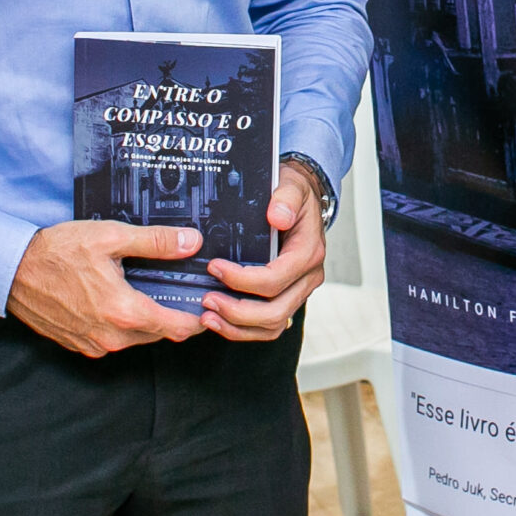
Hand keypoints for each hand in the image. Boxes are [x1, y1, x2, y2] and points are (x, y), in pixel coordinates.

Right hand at [7, 220, 207, 355]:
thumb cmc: (56, 252)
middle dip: (174, 314)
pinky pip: (114, 340)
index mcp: (124, 312)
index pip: (178, 328)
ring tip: (149, 290)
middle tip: (180, 289)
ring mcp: (93, 344)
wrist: (11, 270)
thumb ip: (155, 242)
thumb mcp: (110, 237)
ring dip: (148, 319)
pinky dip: (123, 324)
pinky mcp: (79, 345)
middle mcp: (111, 337)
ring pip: (137, 338)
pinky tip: (119, 298)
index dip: (199, 318)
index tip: (207, 304)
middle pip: (160, 333)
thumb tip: (191, 243)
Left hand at [199, 161, 327, 341]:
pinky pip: (269, 326)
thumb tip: (277, 216)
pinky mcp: (288, 298)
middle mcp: (308, 277)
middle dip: (237, 311)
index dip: (241, 280)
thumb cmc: (294, 196)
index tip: (215, 267)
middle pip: (275, 311)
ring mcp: (299, 291)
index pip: (275, 279)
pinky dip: (243, 329)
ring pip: (272, 326)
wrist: (302, 202)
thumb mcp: (291, 186)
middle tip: (207, 299)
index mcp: (308, 253)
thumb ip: (285, 198)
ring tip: (208, 316)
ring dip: (238, 326)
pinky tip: (220, 321)